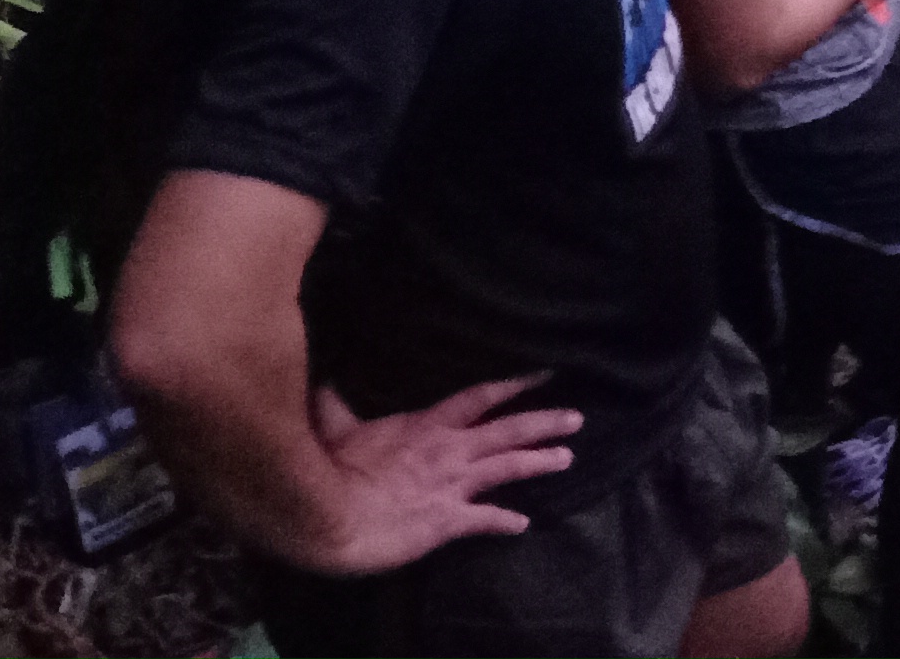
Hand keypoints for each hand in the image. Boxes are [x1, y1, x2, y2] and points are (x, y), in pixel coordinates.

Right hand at [298, 376, 576, 573]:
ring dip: (540, 462)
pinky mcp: (448, 522)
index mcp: (427, 426)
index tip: (547, 375)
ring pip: (508, 467)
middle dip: (545, 423)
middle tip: (578, 419)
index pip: (480, 397)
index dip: (515, 385)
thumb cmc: (332, 471)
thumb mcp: (335, 431)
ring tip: (568, 458)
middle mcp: (450, 451)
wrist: (331, 517)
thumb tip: (321, 380)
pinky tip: (523, 525)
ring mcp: (453, 485)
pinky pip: (485, 520)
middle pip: (508, 430)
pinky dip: (505, 522)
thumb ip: (335, 406)